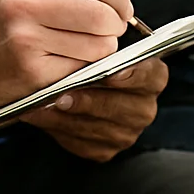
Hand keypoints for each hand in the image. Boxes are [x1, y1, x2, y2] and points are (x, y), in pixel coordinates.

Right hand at [0, 0, 134, 113]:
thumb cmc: (9, 22)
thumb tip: (122, 6)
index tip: (125, 8)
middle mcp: (20, 3)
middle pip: (98, 13)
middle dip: (114, 25)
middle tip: (111, 31)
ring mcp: (25, 39)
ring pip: (96, 45)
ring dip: (101, 50)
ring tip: (82, 48)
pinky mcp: (32, 72)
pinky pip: (82, 69)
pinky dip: (82, 69)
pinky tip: (64, 64)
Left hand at [20, 58, 166, 161]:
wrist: (82, 83)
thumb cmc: (92, 57)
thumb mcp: (99, 44)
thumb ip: (98, 46)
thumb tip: (83, 47)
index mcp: (152, 78)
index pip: (150, 76)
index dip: (132, 75)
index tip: (110, 73)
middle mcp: (144, 108)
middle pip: (120, 107)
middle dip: (89, 101)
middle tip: (63, 94)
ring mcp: (126, 132)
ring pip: (97, 128)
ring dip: (66, 117)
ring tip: (43, 104)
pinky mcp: (105, 150)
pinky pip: (81, 143)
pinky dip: (58, 129)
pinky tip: (40, 115)